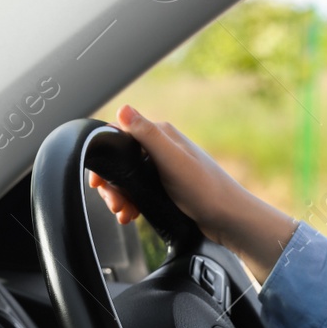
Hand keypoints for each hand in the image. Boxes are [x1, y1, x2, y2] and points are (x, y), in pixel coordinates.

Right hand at [90, 105, 298, 280]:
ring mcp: (163, 167)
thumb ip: (148, 135)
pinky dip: (130, 203)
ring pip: (127, 178)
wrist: (228, 219)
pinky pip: (137, 191)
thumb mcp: (172, 161)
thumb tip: (123, 108)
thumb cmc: (205, 189)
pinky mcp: (165, 186)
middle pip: (119, 161)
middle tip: (114, 204)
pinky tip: (131, 216)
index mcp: (161, 135)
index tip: (98, 180)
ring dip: (119, 196)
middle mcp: (161, 148)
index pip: (119, 137)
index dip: (103, 158)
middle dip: (111, 184)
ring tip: (123, 213)